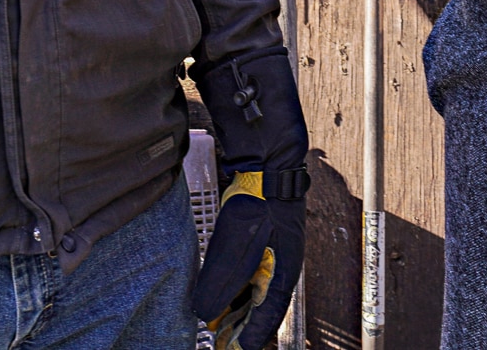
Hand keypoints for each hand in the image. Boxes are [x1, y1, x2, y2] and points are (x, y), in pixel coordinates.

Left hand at [194, 54, 307, 349]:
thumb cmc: (260, 196)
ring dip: (233, 306)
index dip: (251, 335)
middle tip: (220, 343)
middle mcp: (278, 262)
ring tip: (213, 324)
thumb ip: (221, 280)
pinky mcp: (255, 232)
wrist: (266, 155)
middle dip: (240, 325)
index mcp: (283, 270)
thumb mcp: (238, 242)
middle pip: (258, 304)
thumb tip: (203, 314)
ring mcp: (268, 246)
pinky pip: (242, 268)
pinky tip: (214, 286)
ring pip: (250, 287)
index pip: (267, 314)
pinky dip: (229, 284)